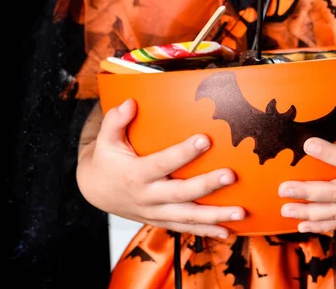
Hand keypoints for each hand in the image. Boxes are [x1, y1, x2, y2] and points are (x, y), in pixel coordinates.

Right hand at [77, 99, 244, 238]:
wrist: (95, 191)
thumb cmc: (105, 161)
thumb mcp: (104, 140)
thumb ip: (115, 121)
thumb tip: (130, 102)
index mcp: (135, 174)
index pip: (163, 163)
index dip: (183, 152)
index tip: (205, 140)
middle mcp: (147, 196)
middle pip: (181, 193)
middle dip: (207, 185)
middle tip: (230, 176)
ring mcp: (155, 212)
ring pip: (187, 216)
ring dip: (214, 216)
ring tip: (240, 212)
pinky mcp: (161, 220)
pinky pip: (185, 228)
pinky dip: (206, 231)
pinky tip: (227, 231)